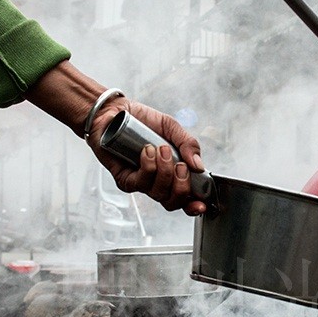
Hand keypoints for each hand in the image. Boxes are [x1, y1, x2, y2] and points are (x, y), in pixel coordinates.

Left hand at [25, 61, 205, 215]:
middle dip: (181, 186)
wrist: (115, 112)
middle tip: (180, 165)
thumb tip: (199, 166)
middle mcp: (157, 182)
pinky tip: (146, 151)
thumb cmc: (143, 121)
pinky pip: (140, 183)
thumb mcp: (171, 128)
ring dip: (164, 172)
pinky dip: (148, 167)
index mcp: (173, 173)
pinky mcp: (125, 179)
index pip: (186, 198)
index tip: (201, 202)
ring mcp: (141, 182)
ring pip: (158, 193)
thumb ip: (188, 144)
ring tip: (161, 149)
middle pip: (173, 202)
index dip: (194, 204)